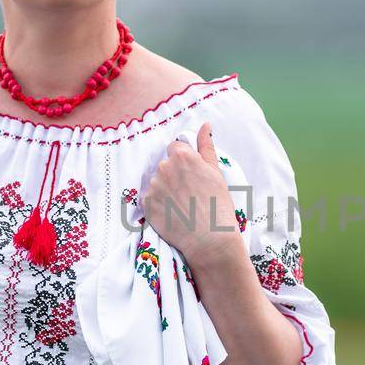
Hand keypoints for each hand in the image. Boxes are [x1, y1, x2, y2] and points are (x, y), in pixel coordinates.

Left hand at [142, 122, 244, 268]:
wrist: (210, 238)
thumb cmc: (217, 204)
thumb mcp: (215, 171)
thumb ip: (206, 146)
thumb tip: (205, 125)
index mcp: (182, 155)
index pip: (174, 148)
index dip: (184, 162)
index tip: (192, 176)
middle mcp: (164, 167)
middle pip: (165, 165)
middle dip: (173, 176)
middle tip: (189, 194)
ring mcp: (153, 186)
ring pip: (157, 183)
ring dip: (165, 190)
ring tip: (182, 206)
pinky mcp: (146, 204)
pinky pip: (150, 199)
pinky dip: (159, 205)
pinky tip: (173, 214)